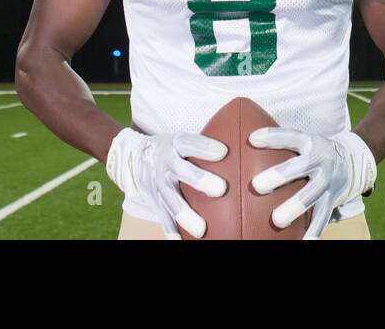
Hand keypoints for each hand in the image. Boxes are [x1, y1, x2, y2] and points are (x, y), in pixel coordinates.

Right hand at [105, 127, 227, 238]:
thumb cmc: (174, 148)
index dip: (204, 146)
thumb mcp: (184, 138)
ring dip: (186, 216)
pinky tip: (184, 244)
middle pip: (181, 171)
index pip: (189, 141)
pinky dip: (173, 233)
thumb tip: (250, 141)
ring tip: (202, 231)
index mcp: (175, 144)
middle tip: (221, 190)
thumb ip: (208, 144)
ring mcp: (158, 185)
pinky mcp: (154, 203)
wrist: (134, 157)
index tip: (223, 152)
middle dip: (199, 180)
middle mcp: (165, 163)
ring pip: (171, 201)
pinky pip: (164, 219)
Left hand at [249, 128, 376, 238]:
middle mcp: (321, 160)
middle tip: (257, 186)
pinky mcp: (333, 199)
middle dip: (279, 176)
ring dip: (295, 208)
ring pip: (312, 195)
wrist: (349, 161)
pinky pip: (322, 217)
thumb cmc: (312, 151)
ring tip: (277, 222)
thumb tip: (247, 138)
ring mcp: (328, 181)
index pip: (290, 137)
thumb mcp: (301, 140)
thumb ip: (277, 141)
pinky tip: (302, 242)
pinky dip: (313, 231)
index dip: (273, 137)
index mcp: (309, 143)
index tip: (253, 139)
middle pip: (299, 167)